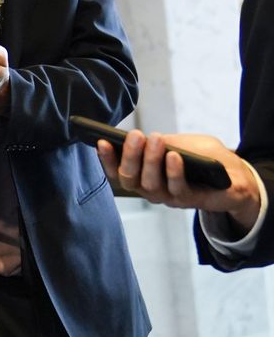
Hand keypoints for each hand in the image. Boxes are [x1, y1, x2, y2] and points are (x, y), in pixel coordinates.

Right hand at [98, 131, 262, 233]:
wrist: (235, 175)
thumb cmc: (203, 157)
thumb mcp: (180, 142)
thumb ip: (163, 141)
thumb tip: (146, 139)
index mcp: (142, 175)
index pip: (117, 171)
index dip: (107, 159)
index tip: (102, 141)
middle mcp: (151, 190)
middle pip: (129, 179)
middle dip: (129, 156)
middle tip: (134, 135)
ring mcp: (169, 197)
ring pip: (149, 185)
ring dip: (150, 161)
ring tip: (154, 139)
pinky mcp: (190, 201)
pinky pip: (177, 190)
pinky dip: (173, 172)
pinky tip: (174, 156)